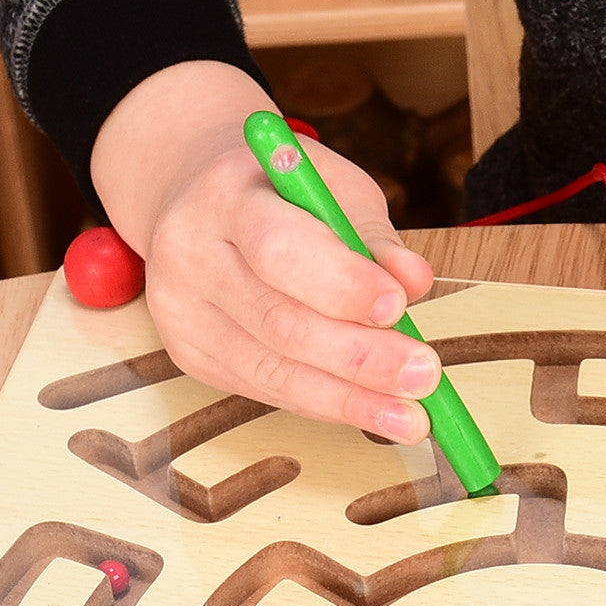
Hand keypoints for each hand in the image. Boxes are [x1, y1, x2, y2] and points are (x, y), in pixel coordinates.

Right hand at [90, 61, 438, 443]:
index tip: (398, 308)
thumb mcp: (330, 189)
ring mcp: (181, 311)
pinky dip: (324, 403)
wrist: (195, 202)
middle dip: (359, 357)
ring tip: (410, 416)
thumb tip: (414, 283)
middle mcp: (189, 255)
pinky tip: (368, 409)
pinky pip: (265, 389)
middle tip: (424, 376)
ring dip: (349, 399)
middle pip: (277, 321)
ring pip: (271, 370)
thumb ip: (373, 237)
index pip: (279, 249)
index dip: (342, 285)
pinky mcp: (189, 353)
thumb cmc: (279, 194)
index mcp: (224, 196)